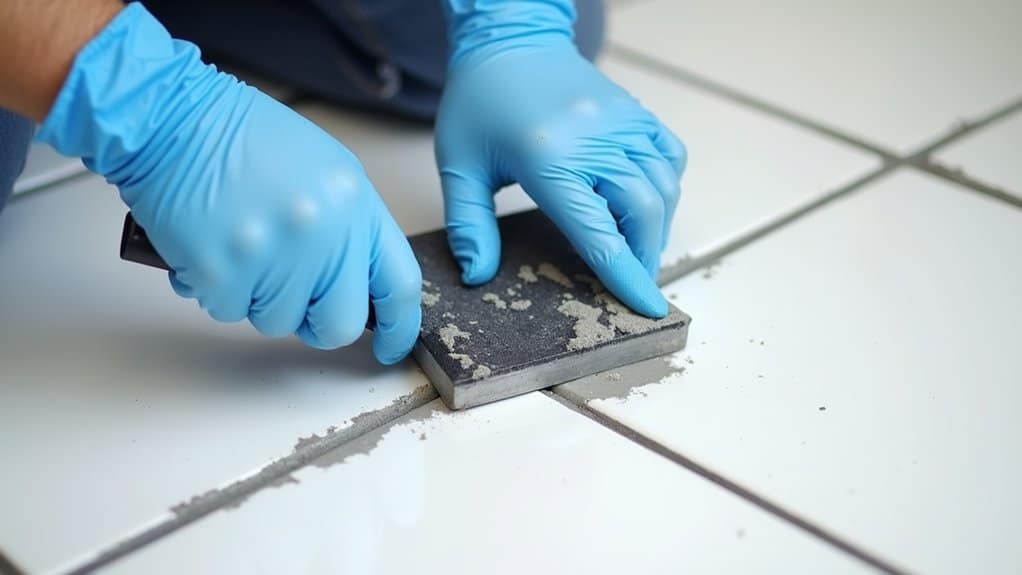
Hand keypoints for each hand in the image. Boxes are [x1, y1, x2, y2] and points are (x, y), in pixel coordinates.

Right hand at [36, 4, 420, 362]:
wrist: (170, 118)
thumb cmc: (242, 137)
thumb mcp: (325, 169)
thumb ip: (350, 227)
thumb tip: (358, 282)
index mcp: (354, 204)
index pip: (398, 284)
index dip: (398, 326)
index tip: (391, 345)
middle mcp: (321, 234)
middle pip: (341, 323)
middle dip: (319, 323)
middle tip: (295, 298)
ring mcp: (271, 256)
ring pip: (277, 321)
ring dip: (258, 297)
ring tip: (242, 247)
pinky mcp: (220, 273)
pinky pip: (227, 311)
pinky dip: (216, 289)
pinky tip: (211, 247)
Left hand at [436, 2, 685, 317]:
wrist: (508, 39)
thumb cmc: (479, 101)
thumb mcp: (458, 166)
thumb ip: (468, 225)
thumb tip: (477, 276)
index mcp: (550, 160)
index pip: (599, 233)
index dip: (626, 276)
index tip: (648, 308)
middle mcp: (597, 141)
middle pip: (645, 214)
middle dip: (644, 257)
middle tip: (631, 281)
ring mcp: (623, 123)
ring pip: (664, 188)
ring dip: (657, 227)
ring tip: (635, 248)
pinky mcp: (635, 113)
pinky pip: (670, 156)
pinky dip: (666, 187)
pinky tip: (643, 202)